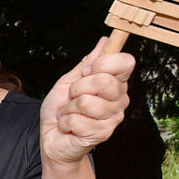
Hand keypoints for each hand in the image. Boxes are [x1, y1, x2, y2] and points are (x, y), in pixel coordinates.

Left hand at [40, 37, 134, 165]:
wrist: (52, 138)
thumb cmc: (61, 108)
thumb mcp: (69, 80)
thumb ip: (88, 62)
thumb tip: (105, 41)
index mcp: (115, 82)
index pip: (126, 62)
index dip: (102, 63)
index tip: (86, 72)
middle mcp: (120, 99)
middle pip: (104, 80)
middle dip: (77, 87)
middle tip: (72, 97)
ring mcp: (113, 118)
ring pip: (86, 102)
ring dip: (69, 108)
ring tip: (69, 113)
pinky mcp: (102, 134)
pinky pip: (77, 121)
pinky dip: (65, 123)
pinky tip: (69, 127)